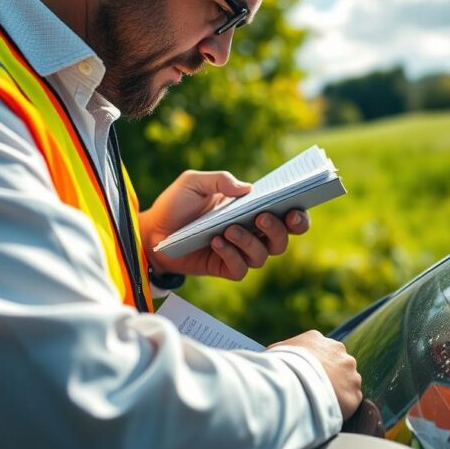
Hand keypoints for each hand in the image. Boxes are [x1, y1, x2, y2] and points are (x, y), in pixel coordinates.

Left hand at [140, 170, 310, 279]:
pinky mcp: (224, 268)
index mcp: (252, 211)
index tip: (295, 207)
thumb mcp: (194, 181)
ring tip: (229, 229)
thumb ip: (220, 179)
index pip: (286, 216)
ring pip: (262, 255)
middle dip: (278, 230)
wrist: (151, 230)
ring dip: (249, 241)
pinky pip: (240, 269)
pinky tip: (216, 242)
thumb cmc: (177, 204)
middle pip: (281, 240)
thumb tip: (247, 189)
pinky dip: (231, 255)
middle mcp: (251, 233)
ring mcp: (238, 252)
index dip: (298, 215)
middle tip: (262, 216)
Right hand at [269, 330, 361, 420]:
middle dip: (330, 375)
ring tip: (322, 401)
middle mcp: (339, 352)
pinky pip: (350, 400)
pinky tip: (328, 410)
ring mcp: (350, 372)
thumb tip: (273, 356)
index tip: (308, 374)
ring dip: (338, 390)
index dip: (314, 364)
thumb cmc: (281, 368)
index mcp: (318, 339)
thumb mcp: (275, 352)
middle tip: (316, 389)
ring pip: (347, 381)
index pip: (320, 350)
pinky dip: (342, 406)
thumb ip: (281, 351)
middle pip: (337, 364)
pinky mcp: (354, 393)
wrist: (294, 385)